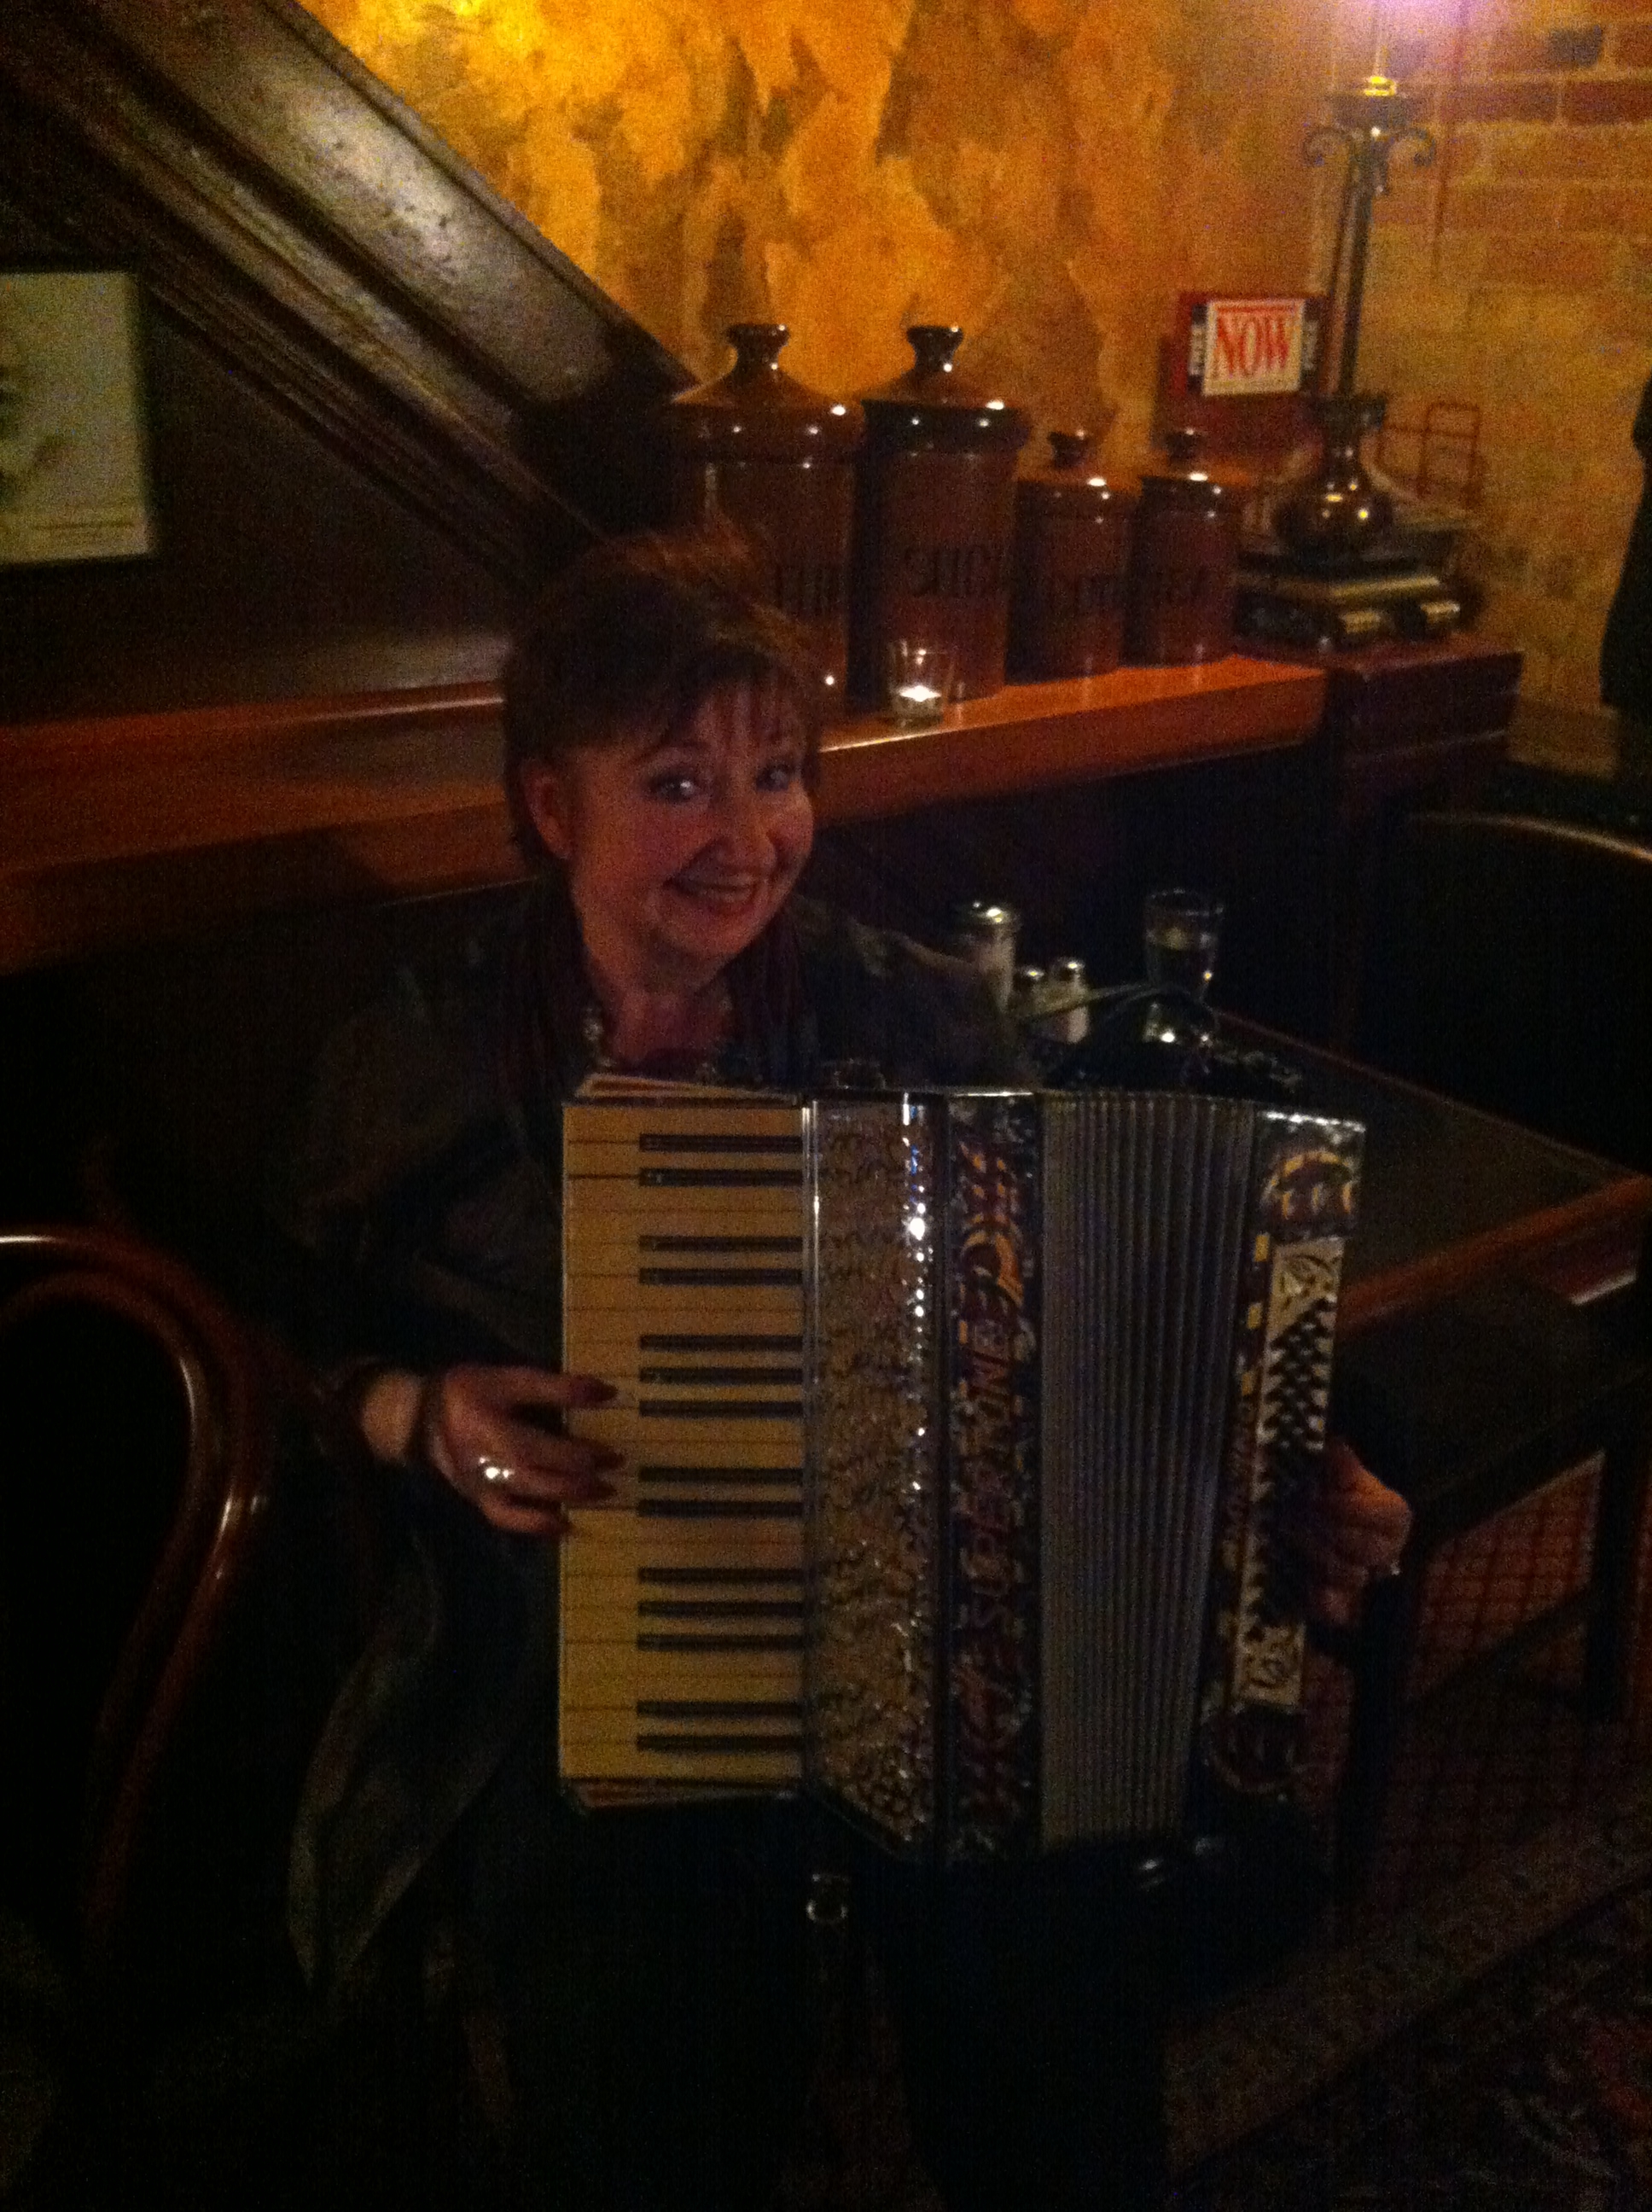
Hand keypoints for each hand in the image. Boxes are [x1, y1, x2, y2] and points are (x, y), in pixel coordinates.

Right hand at [415, 1363, 621, 1538]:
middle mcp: (488, 1450)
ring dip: (571, 1491)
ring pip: (531, 1490)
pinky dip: (538, 1524)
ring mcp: (484, 1479)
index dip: (575, 1396)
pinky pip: (510, 1518)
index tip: (612, 1397)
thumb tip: (603, 1392)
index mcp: (492, 1412)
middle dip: (583, 1459)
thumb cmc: (466, 1393)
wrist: (418, 1421)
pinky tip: (565, 1524)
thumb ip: (549, 1385)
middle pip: (540, 1457)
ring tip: (604, 1491)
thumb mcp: (503, 1378)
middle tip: (617, 1459)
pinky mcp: (480, 1499)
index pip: (539, 1399)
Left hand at [1290, 1437, 1412, 1629]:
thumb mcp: (1337, 1472)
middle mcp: (1387, 1550)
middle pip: (1363, 1549)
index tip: (1313, 1494)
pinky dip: (1323, 1602)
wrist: (1327, 1515)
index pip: (1378, 1516)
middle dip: (1324, 1529)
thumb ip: (1339, 1465)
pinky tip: (1308, 1587)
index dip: (1343, 1507)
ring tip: (1289, 1530)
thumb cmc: (1333, 1489)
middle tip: (1292, 1512)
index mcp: (1393, 1517)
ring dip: (1315, 1552)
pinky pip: (1337, 1611)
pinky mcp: (1341, 1599)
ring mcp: (1366, 1577)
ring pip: (1349, 1576)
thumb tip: (1336, 1447)